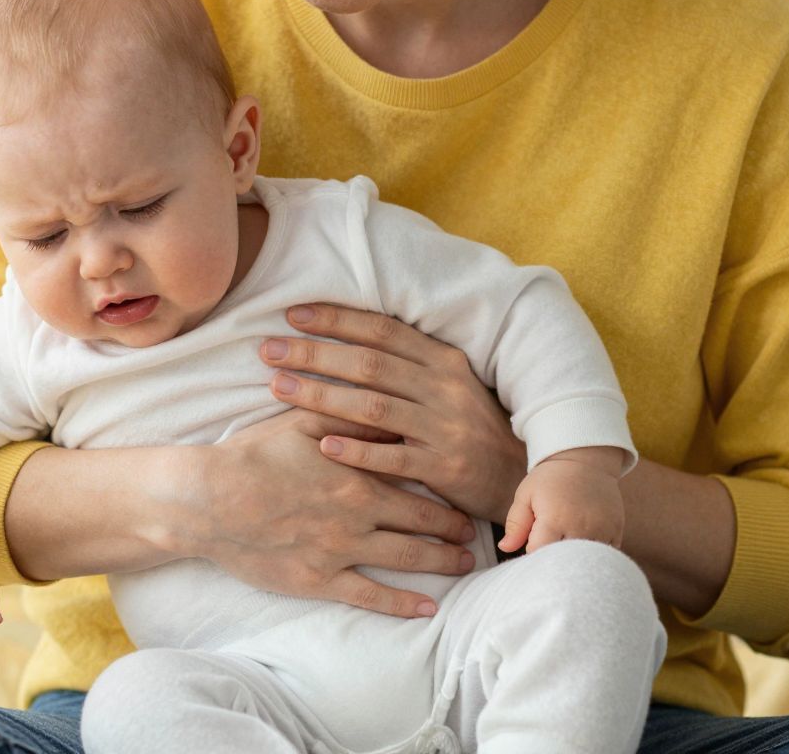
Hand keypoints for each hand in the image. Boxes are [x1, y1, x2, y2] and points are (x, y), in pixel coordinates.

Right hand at [182, 407, 478, 617]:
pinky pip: (371, 596)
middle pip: (421, 520)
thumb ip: (347, 415)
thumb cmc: (251, 456)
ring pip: (405, 558)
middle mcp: (357, 512)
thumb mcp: (300, 421)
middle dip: (452, 527)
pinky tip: (428, 608)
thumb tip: (387, 410)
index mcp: (356, 471)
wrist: (208, 501)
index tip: (465, 485)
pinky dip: (403, 603)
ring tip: (464, 564)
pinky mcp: (319, 580)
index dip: (444, 483)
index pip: (414, 477)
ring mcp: (340, 550)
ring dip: (440, 561)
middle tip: (475, 531)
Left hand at [262, 304, 527, 522]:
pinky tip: (321, 445)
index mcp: (443, 360)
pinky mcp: (444, 467)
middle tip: (268, 350)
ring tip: (279, 388)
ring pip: (373, 406)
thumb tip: (352, 337)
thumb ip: (409, 362)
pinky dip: (356, 451)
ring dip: (321, 396)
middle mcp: (444, 387)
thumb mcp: (450, 383)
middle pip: (369, 364)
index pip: (383, 330)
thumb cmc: (471, 425)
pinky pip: (393, 457)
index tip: (293, 315)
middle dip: (314, 354)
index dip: (338, 319)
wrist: (520, 474)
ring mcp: (444, 427)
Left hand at [499, 448, 625, 552]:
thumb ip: (516, 524)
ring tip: (566, 551)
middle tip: (548, 554)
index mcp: (554, 518)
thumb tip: (505, 548)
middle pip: (564, 564)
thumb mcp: (527, 494)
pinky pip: (606, 557)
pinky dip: (595, 559)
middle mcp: (580, 527)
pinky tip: (585, 549)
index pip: (539, 554)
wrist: (587, 459)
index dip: (532, 557)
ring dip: (575, 562)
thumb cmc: (551, 479)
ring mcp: (602, 530)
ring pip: (587, 563)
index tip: (531, 549)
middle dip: (553, 564)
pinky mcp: (616, 531)